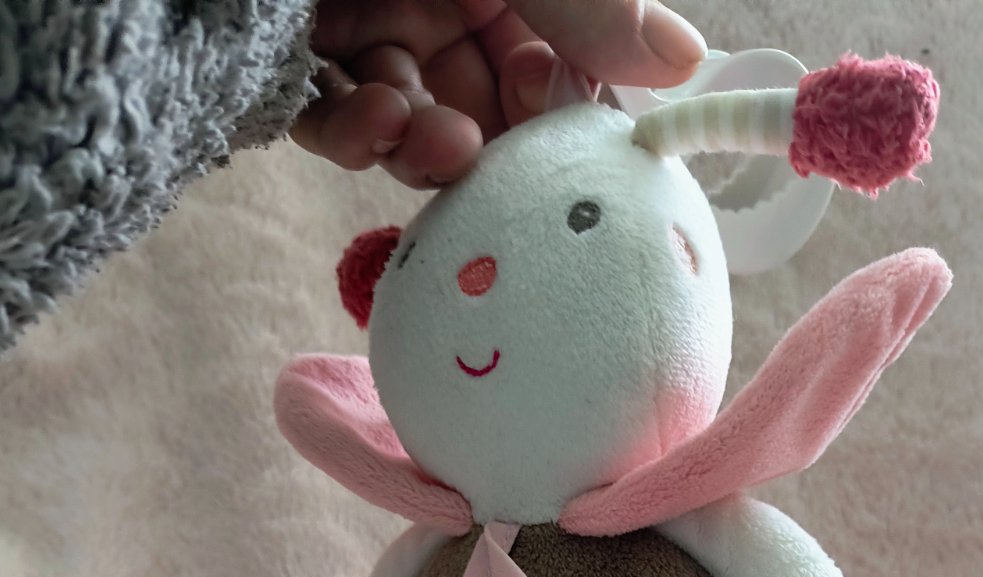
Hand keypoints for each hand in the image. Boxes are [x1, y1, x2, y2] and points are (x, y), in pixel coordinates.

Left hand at [291, 0, 705, 187]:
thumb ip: (590, 2)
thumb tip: (688, 61)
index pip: (551, 66)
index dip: (560, 109)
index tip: (565, 132)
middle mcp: (437, 2)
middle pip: (480, 114)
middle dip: (486, 147)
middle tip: (485, 154)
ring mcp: (365, 29)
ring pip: (405, 127)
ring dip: (420, 146)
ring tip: (427, 137)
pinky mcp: (294, 55)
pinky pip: (328, 118)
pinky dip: (352, 132)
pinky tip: (374, 120)